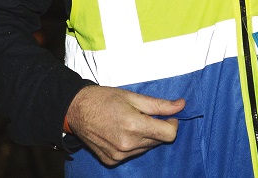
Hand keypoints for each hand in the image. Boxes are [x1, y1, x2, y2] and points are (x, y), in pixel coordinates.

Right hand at [65, 85, 185, 165]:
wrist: (76, 109)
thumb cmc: (104, 99)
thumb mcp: (133, 96)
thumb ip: (159, 105)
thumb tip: (181, 105)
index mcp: (134, 125)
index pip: (169, 134)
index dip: (172, 124)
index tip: (168, 116)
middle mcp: (128, 144)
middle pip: (158, 141)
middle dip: (156, 128)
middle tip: (143, 115)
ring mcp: (119, 155)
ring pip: (145, 148)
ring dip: (144, 137)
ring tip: (129, 122)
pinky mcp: (112, 160)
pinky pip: (132, 154)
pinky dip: (132, 144)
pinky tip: (120, 132)